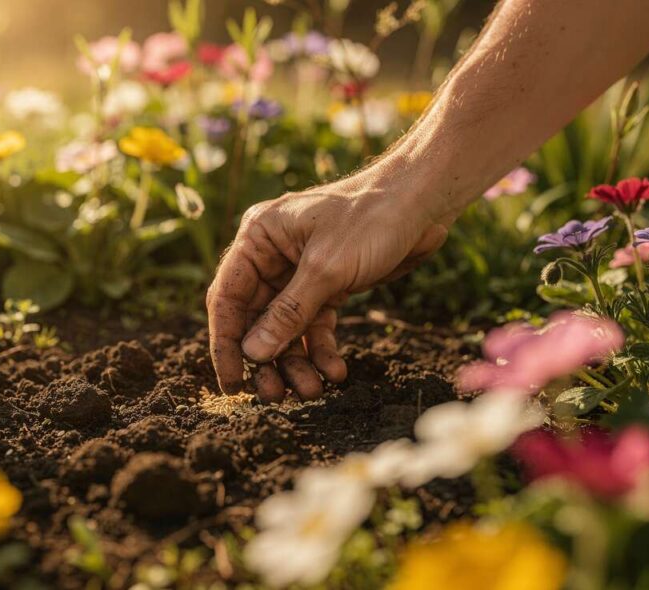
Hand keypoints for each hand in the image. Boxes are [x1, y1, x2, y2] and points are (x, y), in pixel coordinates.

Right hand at [206, 177, 449, 401]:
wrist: (422, 203)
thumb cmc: (370, 219)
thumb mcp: (326, 269)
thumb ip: (288, 313)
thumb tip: (253, 353)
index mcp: (259, 238)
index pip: (228, 297)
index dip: (226, 343)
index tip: (232, 382)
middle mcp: (272, 256)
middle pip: (255, 319)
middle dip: (266, 359)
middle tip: (274, 396)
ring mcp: (299, 272)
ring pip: (286, 328)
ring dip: (295, 362)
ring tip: (311, 390)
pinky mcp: (327, 285)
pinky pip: (315, 326)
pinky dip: (322, 350)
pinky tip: (334, 373)